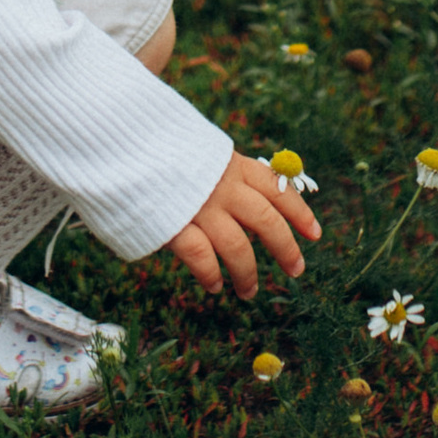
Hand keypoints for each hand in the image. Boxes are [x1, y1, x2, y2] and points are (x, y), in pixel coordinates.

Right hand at [159, 153, 320, 299]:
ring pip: (238, 247)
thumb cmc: (164, 155)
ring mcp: (199, 206)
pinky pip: (202, 258)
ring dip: (247, 273)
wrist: (122, 145)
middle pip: (267, 221)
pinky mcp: (173, 225)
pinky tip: (214, 285)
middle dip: (285, 248)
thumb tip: (258, 204)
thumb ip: (229, 177)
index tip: (315, 234)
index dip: (299, 212)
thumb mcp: (204, 155)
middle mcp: (222, 186)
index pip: (277, 188)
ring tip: (249, 292)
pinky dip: (211, 275)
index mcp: (233, 165)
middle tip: (296, 270)